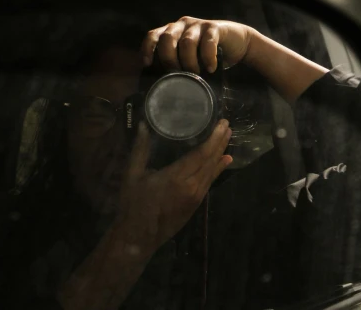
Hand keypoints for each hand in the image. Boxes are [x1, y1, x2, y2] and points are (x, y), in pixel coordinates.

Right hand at [112, 119, 231, 258]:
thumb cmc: (134, 203)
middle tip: (228, 125)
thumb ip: (140, 149)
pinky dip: (218, 169)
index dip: (213, 138)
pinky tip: (224, 160)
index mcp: (176, 177)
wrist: (139, 236)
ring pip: (212, 171)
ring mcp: (195, 197)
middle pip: (210, 161)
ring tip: (228, 137)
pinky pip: (210, 182)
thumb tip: (143, 124)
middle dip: (220, 142)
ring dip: (221, 153)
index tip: (221, 123)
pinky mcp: (196, 204)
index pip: (201, 154)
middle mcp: (191, 186)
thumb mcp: (132, 174)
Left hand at [141, 16, 252, 75]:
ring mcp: (198, 25)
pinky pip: (208, 42)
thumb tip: (160, 87)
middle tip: (178, 75)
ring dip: (189, 62)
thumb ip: (176, 64)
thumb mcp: (189, 59)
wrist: (236, 42)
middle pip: (167, 38)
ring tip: (196, 75)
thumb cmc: (207, 54)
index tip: (146, 64)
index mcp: (171, 32)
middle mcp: (181, 25)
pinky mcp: (215, 27)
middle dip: (169, 59)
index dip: (147, 48)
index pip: (153, 35)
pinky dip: (208, 57)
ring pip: (187, 42)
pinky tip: (211, 68)